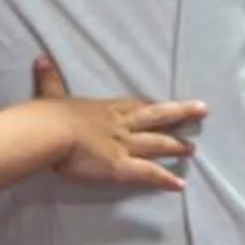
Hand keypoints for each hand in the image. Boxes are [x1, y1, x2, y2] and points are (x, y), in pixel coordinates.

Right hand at [36, 60, 204, 191]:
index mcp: (107, 108)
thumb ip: (49, 79)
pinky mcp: (122, 167)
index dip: (150, 105)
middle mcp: (122, 125)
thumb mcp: (51, 93)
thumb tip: (41, 59)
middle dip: (181, 114)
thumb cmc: (50, 115)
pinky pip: (148, 174)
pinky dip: (164, 180)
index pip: (135, 105)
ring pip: (158, 144)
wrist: (52, 132)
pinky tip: (180, 185)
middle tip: (203, 111)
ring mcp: (125, 146)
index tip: (165, 105)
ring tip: (192, 151)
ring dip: (176, 147)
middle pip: (158, 117)